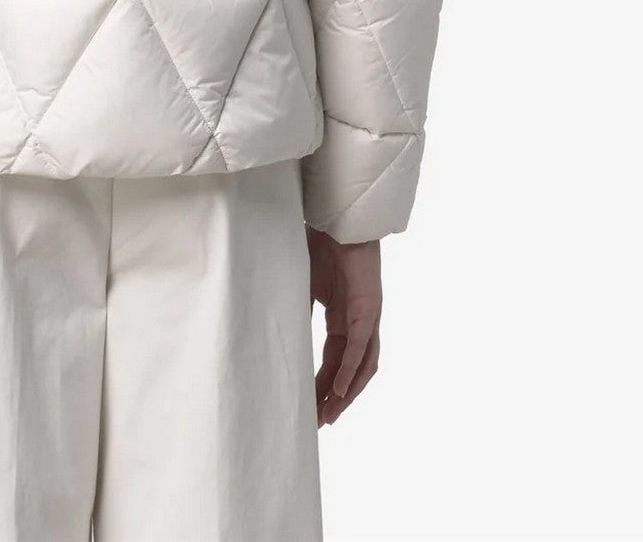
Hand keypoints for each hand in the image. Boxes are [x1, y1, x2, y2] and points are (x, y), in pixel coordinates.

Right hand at [306, 228, 381, 425]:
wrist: (337, 217)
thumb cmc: (320, 241)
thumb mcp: (301, 282)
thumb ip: (295, 306)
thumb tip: (273, 327)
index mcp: (344, 315)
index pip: (335, 359)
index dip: (323, 384)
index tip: (309, 406)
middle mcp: (359, 320)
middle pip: (350, 370)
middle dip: (335, 398)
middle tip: (317, 424)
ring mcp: (367, 316)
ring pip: (361, 367)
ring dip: (345, 393)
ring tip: (328, 415)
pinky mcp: (369, 309)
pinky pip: (359, 348)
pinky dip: (349, 371)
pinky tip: (337, 389)